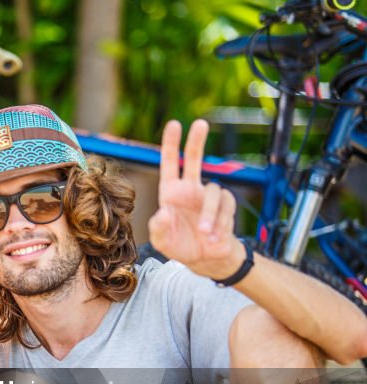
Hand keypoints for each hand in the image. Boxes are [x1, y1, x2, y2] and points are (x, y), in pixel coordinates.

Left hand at [148, 119, 245, 279]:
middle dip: (197, 141)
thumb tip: (162, 212)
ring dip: (209, 215)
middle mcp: (190, 190)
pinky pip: (226, 207)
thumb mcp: (162, 240)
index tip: (174, 124)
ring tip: (203, 234)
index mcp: (171, 193)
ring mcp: (208, 197)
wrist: (205, 260)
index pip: (171, 164)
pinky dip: (220, 223)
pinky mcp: (226, 206)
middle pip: (196, 160)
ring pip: (213, 192)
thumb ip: (158, 227)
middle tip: (200, 124)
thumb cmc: (180, 246)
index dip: (171, 145)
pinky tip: (214, 237)